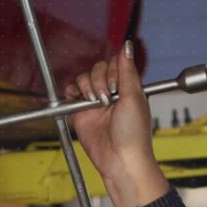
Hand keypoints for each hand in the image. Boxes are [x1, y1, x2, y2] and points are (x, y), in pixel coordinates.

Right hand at [64, 40, 168, 206]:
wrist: (120, 160)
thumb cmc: (133, 134)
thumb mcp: (134, 98)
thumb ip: (127, 71)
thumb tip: (128, 46)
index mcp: (128, 87)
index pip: (116, 63)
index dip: (113, 69)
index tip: (115, 84)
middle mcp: (112, 92)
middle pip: (98, 68)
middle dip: (100, 79)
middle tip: (107, 97)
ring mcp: (96, 101)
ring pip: (84, 77)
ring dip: (88, 85)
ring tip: (96, 102)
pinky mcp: (81, 111)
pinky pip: (72, 92)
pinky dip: (72, 91)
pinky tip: (80, 98)